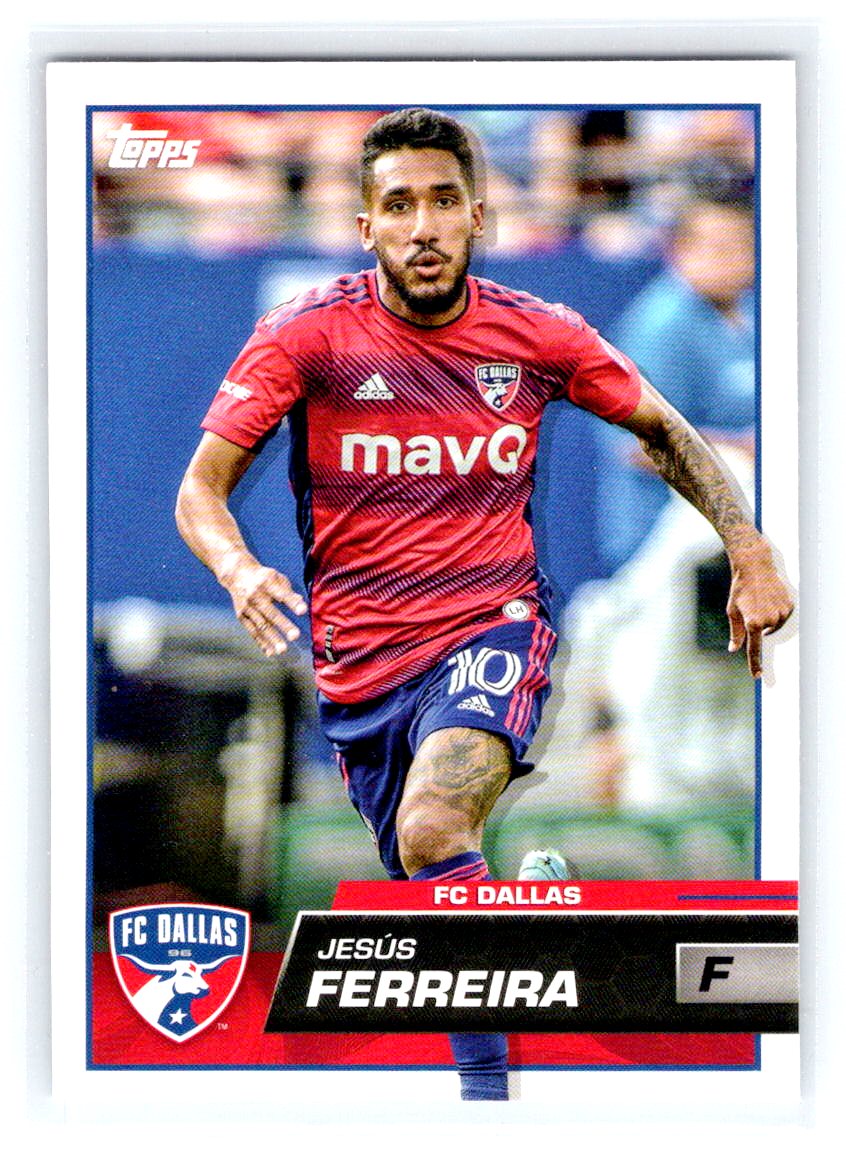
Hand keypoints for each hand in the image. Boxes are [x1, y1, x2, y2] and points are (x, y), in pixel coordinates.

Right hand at [219, 552, 307, 656]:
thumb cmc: (263, 577)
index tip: (303, 611)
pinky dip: (261, 642)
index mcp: (267, 582)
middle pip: (271, 612)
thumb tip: (301, 604)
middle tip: (295, 636)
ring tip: (282, 650)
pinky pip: (252, 631)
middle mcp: (255, 595)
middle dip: (283, 625)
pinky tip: (270, 652)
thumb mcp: (277, 577)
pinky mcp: (241, 616)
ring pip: (261, 625)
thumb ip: (289, 591)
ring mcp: (247, 607)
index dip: (292, 603)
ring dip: (272, 638)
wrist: (236, 574)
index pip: (282, 594)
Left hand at [726, 542, 793, 678]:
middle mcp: (769, 621)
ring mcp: (781, 614)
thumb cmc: (740, 590)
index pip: (754, 650)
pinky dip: (776, 612)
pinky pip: (782, 617)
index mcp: (752, 623)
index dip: (755, 664)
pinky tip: (770, 599)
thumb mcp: (732, 612)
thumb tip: (734, 649)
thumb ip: (735, 633)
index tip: (757, 676)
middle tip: (752, 608)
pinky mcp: (789, 607)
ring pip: (774, 627)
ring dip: (767, 620)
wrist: (756, 568)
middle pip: (764, 635)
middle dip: (758, 627)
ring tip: (761, 602)